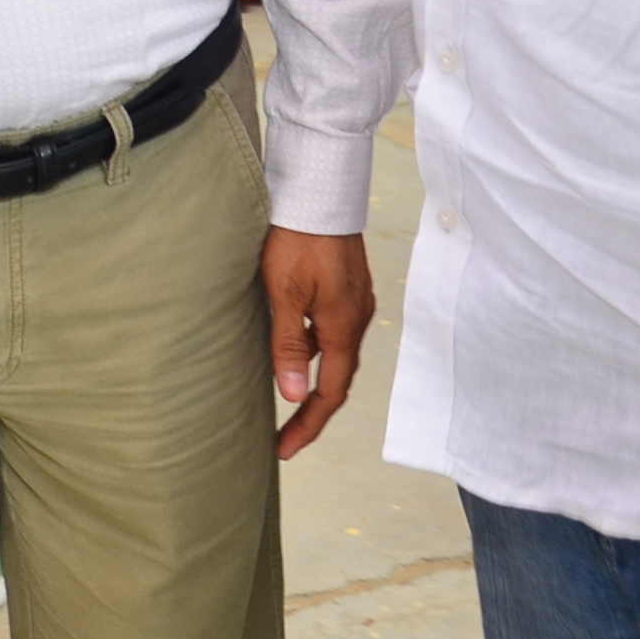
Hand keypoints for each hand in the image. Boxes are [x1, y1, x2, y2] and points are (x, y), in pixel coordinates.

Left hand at [261, 226, 375, 459]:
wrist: (320, 189)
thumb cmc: (298, 237)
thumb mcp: (284, 294)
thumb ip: (288, 346)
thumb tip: (292, 395)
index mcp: (344, 327)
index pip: (329, 393)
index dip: (307, 425)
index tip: (283, 449)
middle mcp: (357, 319)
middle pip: (337, 379)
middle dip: (311, 410)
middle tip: (283, 437)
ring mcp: (355, 302)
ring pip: (335, 353)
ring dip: (313, 377)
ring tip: (282, 395)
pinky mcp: (348, 286)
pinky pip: (333, 330)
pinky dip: (315, 350)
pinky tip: (292, 345)